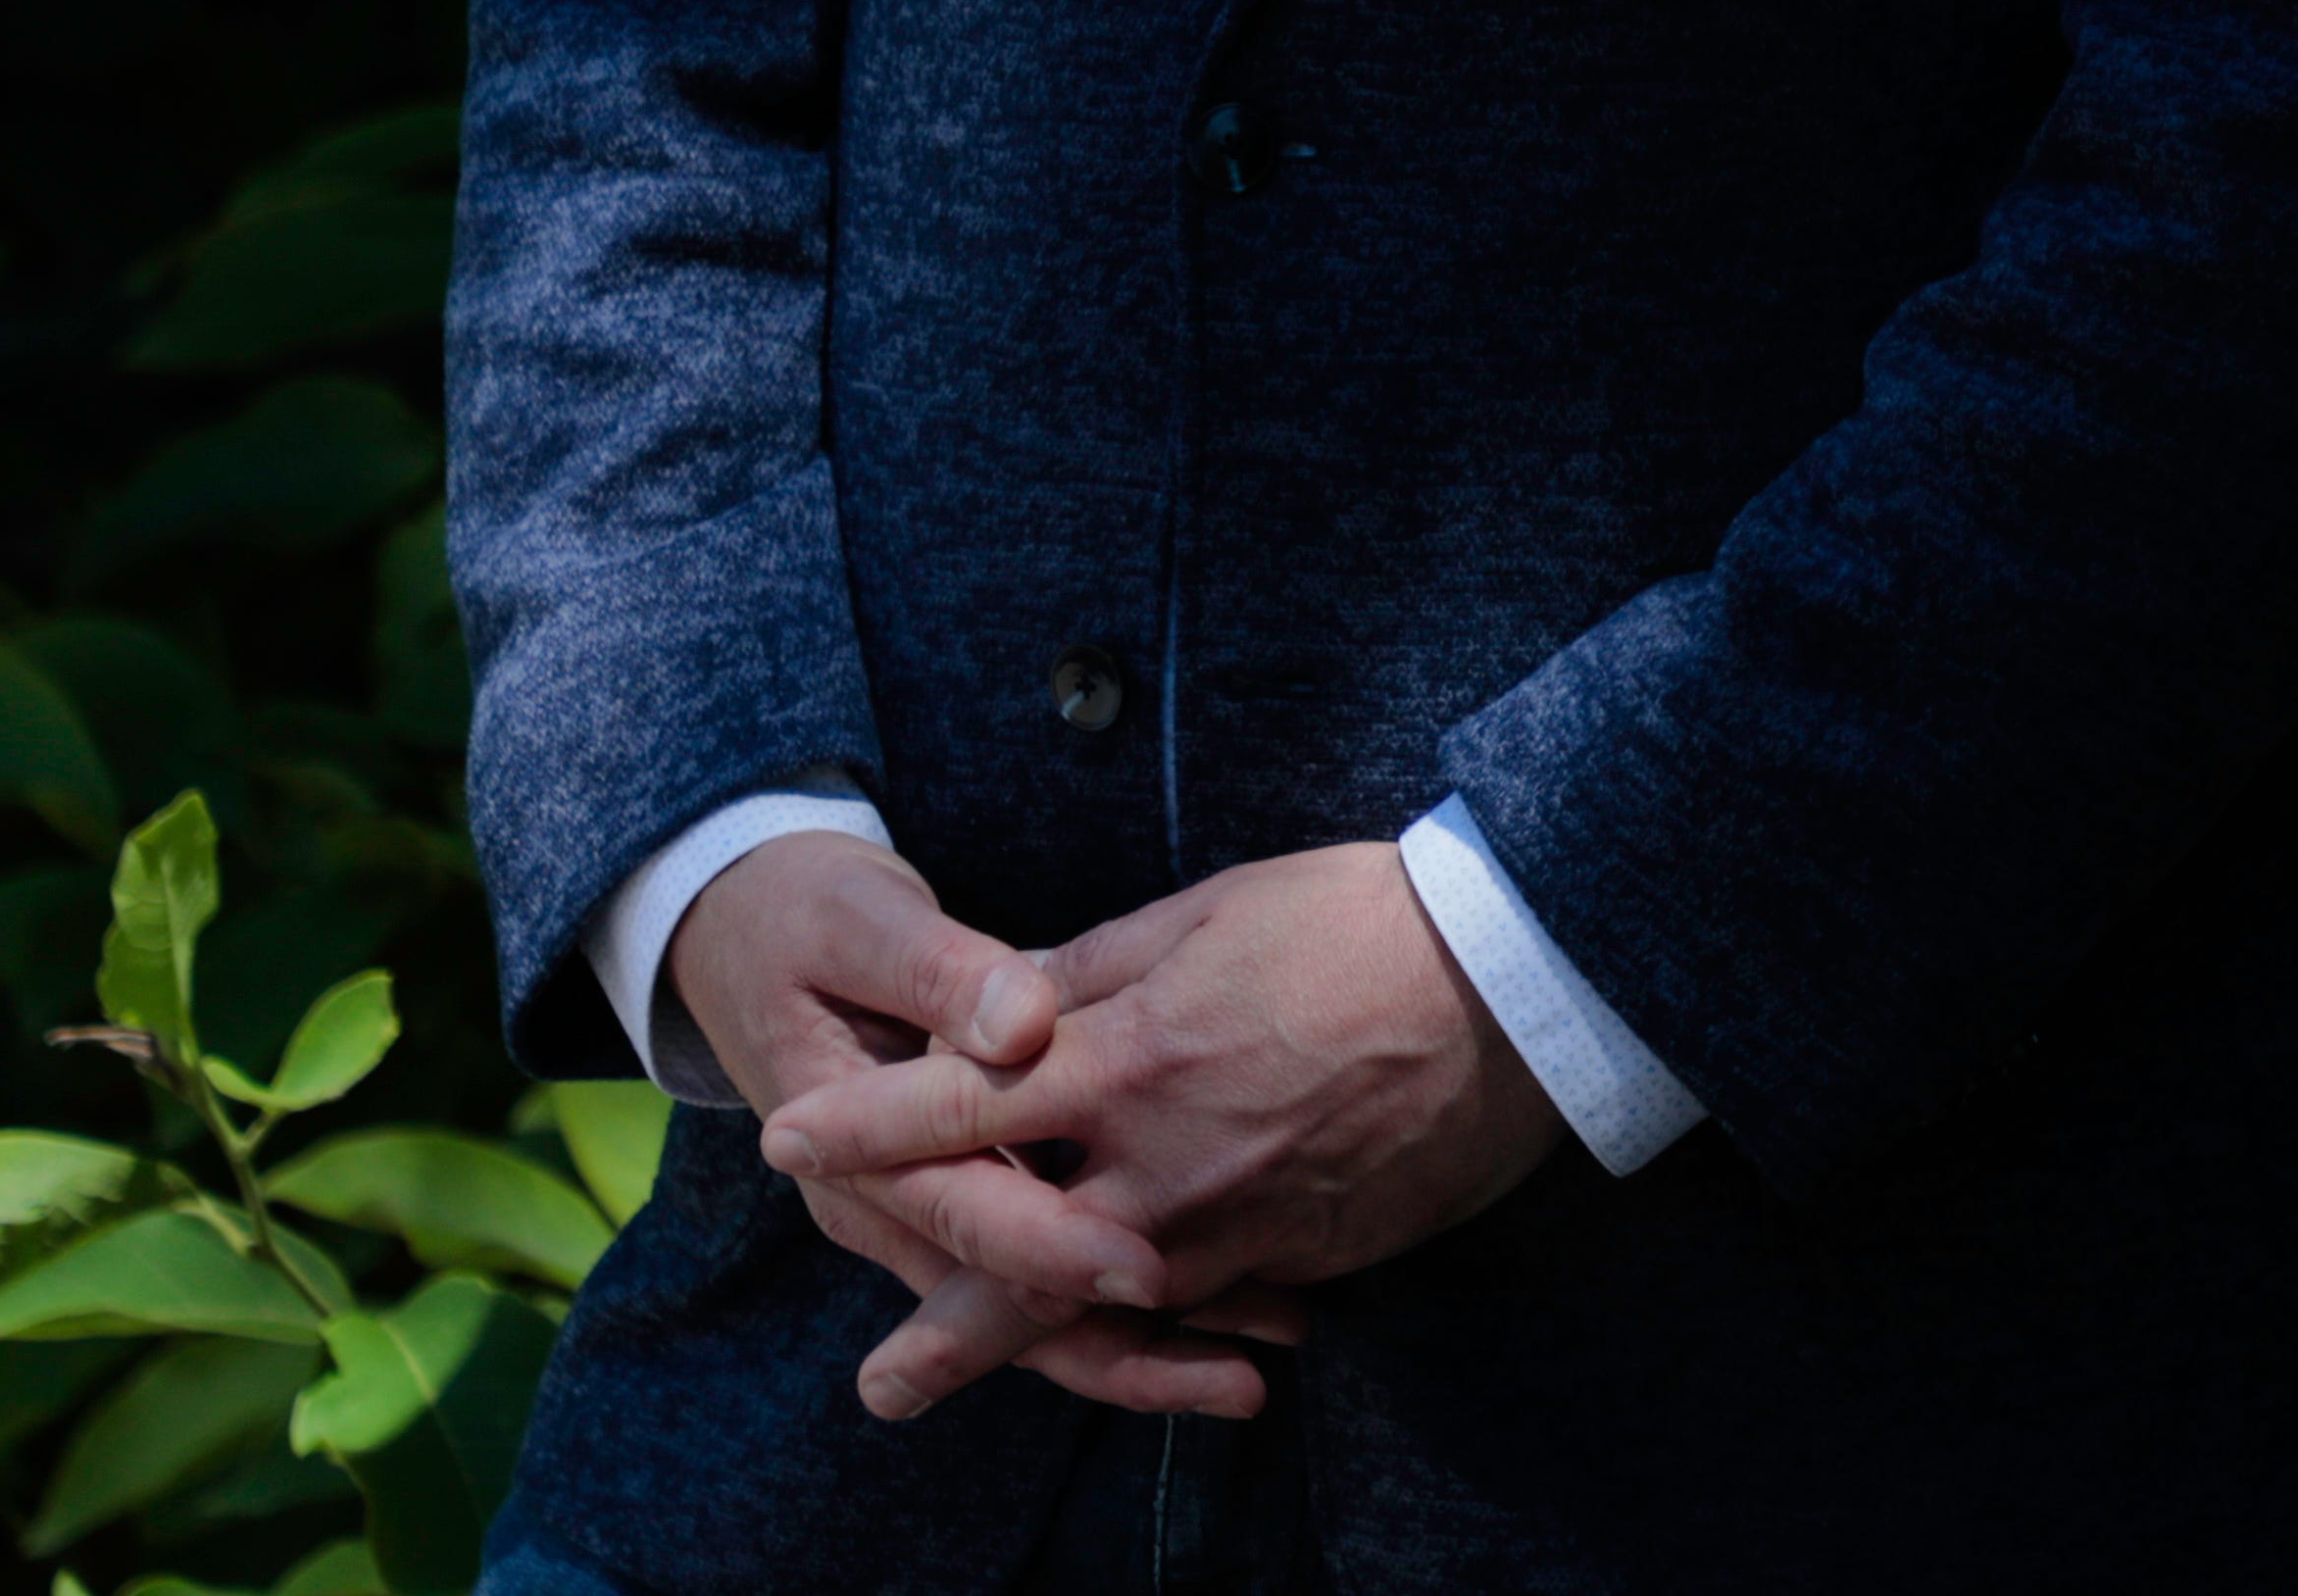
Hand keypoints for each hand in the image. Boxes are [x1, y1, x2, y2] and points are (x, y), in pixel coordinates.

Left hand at [757, 840, 1564, 1420]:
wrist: (1511, 987)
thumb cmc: (1354, 920)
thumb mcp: (1204, 912)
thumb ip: (1093, 975)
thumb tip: (1008, 1011)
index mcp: (1128, 1055)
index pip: (963, 1102)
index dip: (867, 1125)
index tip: (786, 1140)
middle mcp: (1164, 1161)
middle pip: (1021, 1264)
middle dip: (941, 1328)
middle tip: (875, 1386)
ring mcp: (1234, 1223)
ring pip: (1109, 1307)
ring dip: (1031, 1346)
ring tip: (955, 1382)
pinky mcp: (1296, 1254)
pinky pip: (1208, 1300)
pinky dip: (1158, 1321)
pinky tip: (1128, 1335)